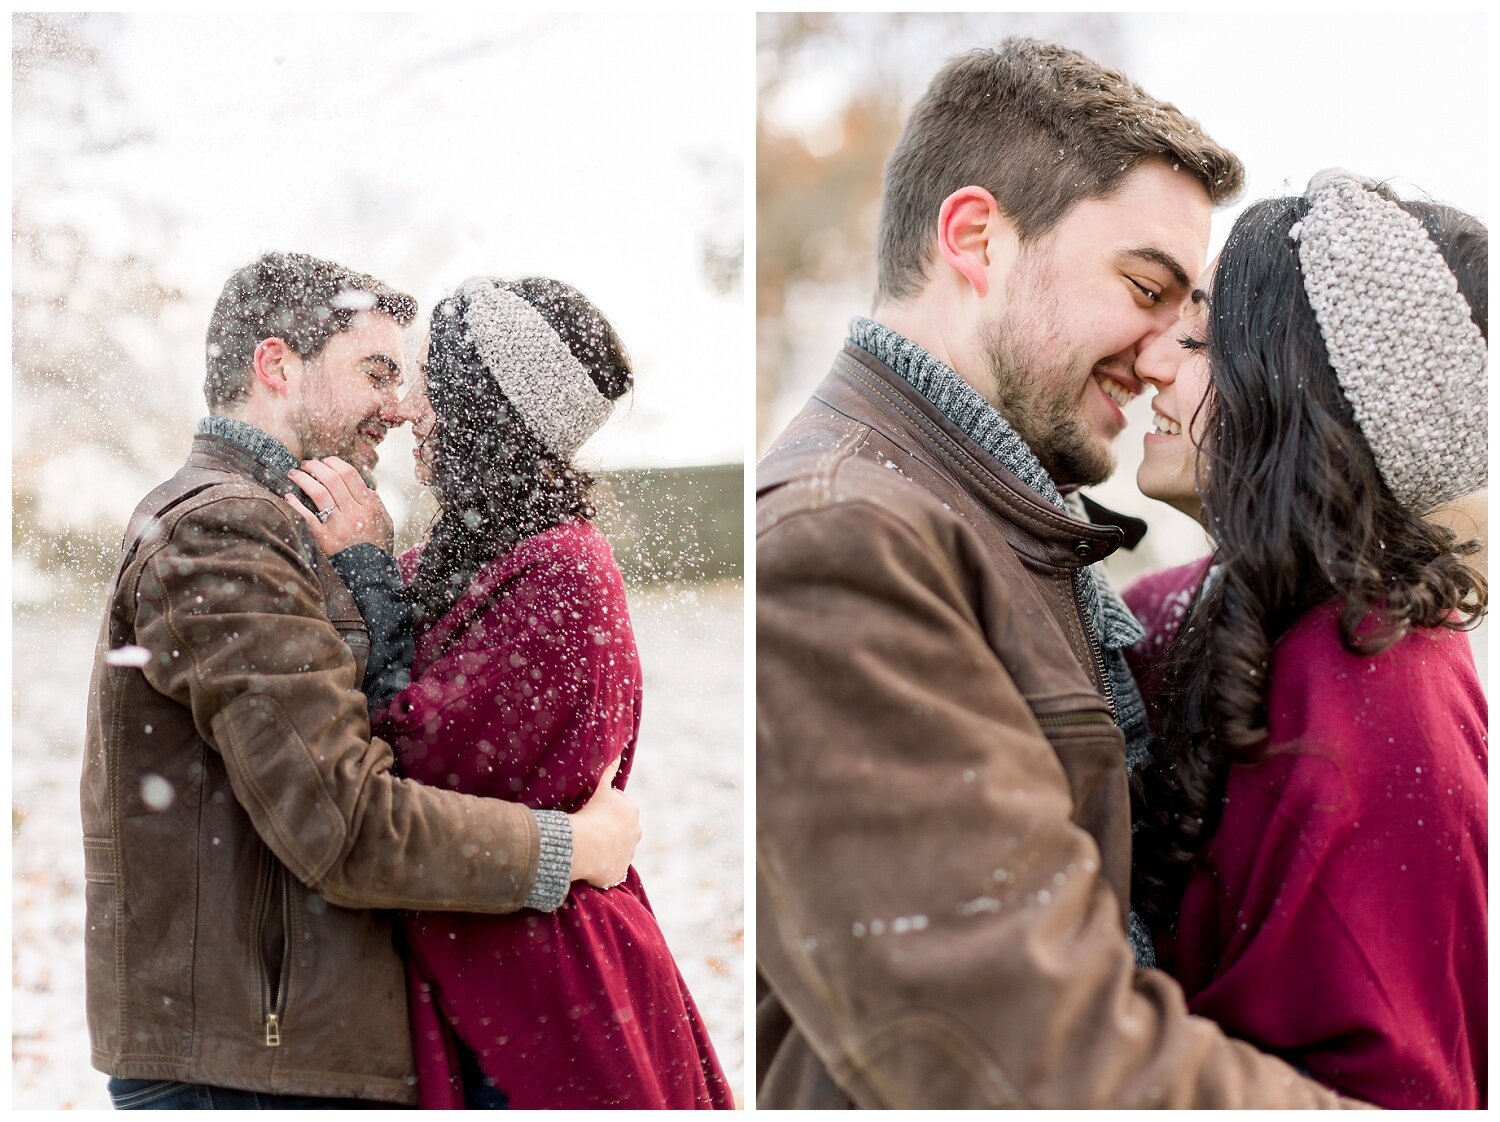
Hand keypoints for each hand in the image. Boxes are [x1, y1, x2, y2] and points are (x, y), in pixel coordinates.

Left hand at [283, 457, 394, 553]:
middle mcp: (354, 512)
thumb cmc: (378, 546)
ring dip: (303, 479)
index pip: (349, 474)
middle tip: (306, 463)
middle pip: (331, 479)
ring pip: (318, 492)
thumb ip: (375, 501)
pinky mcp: (324, 538)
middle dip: (315, 466)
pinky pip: (306, 515)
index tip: (324, 460)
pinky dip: (294, 503)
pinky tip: (287, 496)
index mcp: (369, 505)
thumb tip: (362, 484)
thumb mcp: (386, 521)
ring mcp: (338, 525)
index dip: (333, 462)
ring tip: (294, 473)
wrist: (372, 575)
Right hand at [567, 758, 639, 888]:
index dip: (603, 807)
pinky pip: (610, 869)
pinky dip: (603, 867)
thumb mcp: (599, 787)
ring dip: (606, 847)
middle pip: (620, 828)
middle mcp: (635, 833)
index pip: (619, 805)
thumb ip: (609, 769)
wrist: (583, 845)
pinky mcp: (617, 873)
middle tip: (589, 827)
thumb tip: (617, 755)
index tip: (591, 811)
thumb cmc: (591, 813)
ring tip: (588, 845)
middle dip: (609, 827)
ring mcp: (627, 854)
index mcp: (632, 811)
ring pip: (616, 848)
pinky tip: (590, 863)